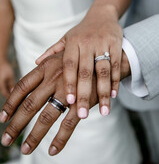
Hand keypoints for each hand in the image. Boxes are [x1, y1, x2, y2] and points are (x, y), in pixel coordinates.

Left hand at [0, 51, 129, 155]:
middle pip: (31, 104)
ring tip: (26, 149)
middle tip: (6, 139)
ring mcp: (69, 89)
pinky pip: (70, 122)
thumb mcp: (64, 49)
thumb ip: (49, 56)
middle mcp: (55, 77)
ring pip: (48, 116)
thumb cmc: (84, 50)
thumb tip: (36, 61)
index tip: (2, 117)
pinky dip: (61, 137)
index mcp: (47, 66)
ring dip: (35, 134)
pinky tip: (53, 150)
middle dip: (17, 123)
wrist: (108, 48)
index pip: (23, 86)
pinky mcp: (84, 99)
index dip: (11, 102)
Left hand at [36, 5, 122, 117]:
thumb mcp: (66, 38)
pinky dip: (115, 81)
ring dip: (104, 91)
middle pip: (86, 71)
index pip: (69, 64)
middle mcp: (87, 43)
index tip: (68, 101)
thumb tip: (36, 62)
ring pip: (104, 70)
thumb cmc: (82, 31)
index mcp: (73, 42)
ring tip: (105, 111)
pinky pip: (116, 65)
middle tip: (83, 115)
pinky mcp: (116, 44)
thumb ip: (53, 51)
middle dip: (84, 93)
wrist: (102, 14)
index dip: (69, 82)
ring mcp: (103, 44)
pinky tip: (114, 96)